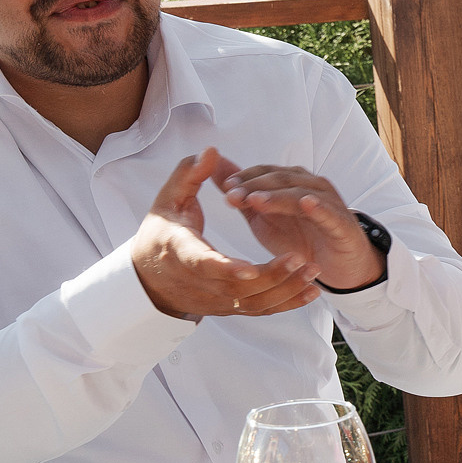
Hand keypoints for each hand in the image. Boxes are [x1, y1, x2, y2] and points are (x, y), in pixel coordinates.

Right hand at [129, 150, 319, 322]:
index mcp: (179, 251)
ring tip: (312, 271)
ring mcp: (215, 299)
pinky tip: (311, 291)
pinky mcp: (228, 308)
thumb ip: (190, 176)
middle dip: (271, 276)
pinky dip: (287, 304)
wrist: (149, 277)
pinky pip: (261, 311)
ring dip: (285, 291)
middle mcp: (198, 281)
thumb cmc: (160, 232)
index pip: (202, 263)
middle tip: (300, 258)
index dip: (225, 268)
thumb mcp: (168, 201)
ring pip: (253, 303)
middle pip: (237, 288)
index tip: (250, 268)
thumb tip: (212, 151)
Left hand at [216, 159, 384, 289]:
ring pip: (301, 193)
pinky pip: (329, 213)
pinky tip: (306, 204)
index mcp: (292, 183)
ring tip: (256, 201)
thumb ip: (242, 194)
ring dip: (277, 196)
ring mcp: (329, 204)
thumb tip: (213, 166)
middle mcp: (312, 186)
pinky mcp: (342, 224)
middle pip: (281, 179)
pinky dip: (319, 207)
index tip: (224, 186)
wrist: (337, 267)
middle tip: (232, 195)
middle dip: (255, 185)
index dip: (245, 176)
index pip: (265, 172)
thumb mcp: (263, 217)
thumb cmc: (301, 238)